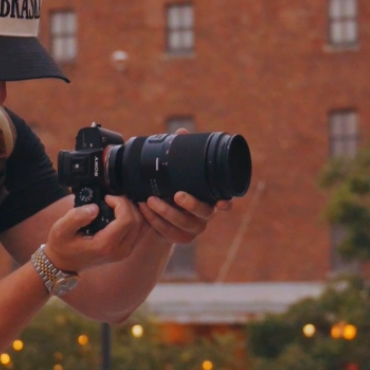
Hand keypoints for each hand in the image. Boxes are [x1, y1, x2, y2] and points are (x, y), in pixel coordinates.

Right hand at [43, 195, 142, 272]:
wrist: (64, 263)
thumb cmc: (62, 245)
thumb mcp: (61, 229)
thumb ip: (76, 217)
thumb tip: (95, 208)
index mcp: (105, 245)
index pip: (127, 220)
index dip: (121, 203)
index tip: (107, 198)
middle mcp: (119, 251)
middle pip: (138, 222)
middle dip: (128, 205)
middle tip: (112, 199)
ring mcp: (125, 252)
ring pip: (142, 227)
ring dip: (134, 211)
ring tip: (118, 204)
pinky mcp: (126, 250)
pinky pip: (139, 232)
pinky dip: (136, 219)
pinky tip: (123, 212)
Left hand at [137, 127, 231, 243]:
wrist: (158, 216)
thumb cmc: (172, 190)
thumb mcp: (177, 173)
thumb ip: (181, 154)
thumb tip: (182, 131)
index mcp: (209, 198)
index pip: (224, 201)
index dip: (225, 203)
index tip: (221, 203)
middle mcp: (204, 214)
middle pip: (203, 212)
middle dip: (190, 204)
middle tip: (177, 194)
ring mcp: (193, 228)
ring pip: (183, 223)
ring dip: (166, 211)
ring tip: (150, 200)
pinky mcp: (179, 238)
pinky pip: (168, 231)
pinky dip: (154, 220)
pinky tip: (145, 209)